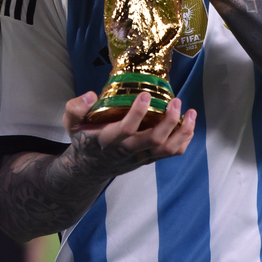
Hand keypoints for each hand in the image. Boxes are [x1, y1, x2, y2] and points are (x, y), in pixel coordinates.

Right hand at [63, 90, 195, 177]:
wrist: (91, 166)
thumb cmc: (84, 138)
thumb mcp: (71, 123)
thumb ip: (75, 108)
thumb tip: (91, 95)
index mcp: (107, 140)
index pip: (125, 130)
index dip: (137, 113)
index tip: (145, 94)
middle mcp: (127, 151)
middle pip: (153, 140)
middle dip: (168, 121)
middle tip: (175, 101)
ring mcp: (141, 156)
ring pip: (166, 149)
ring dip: (182, 132)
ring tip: (190, 112)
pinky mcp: (149, 158)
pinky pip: (171, 153)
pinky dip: (184, 140)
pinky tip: (189, 123)